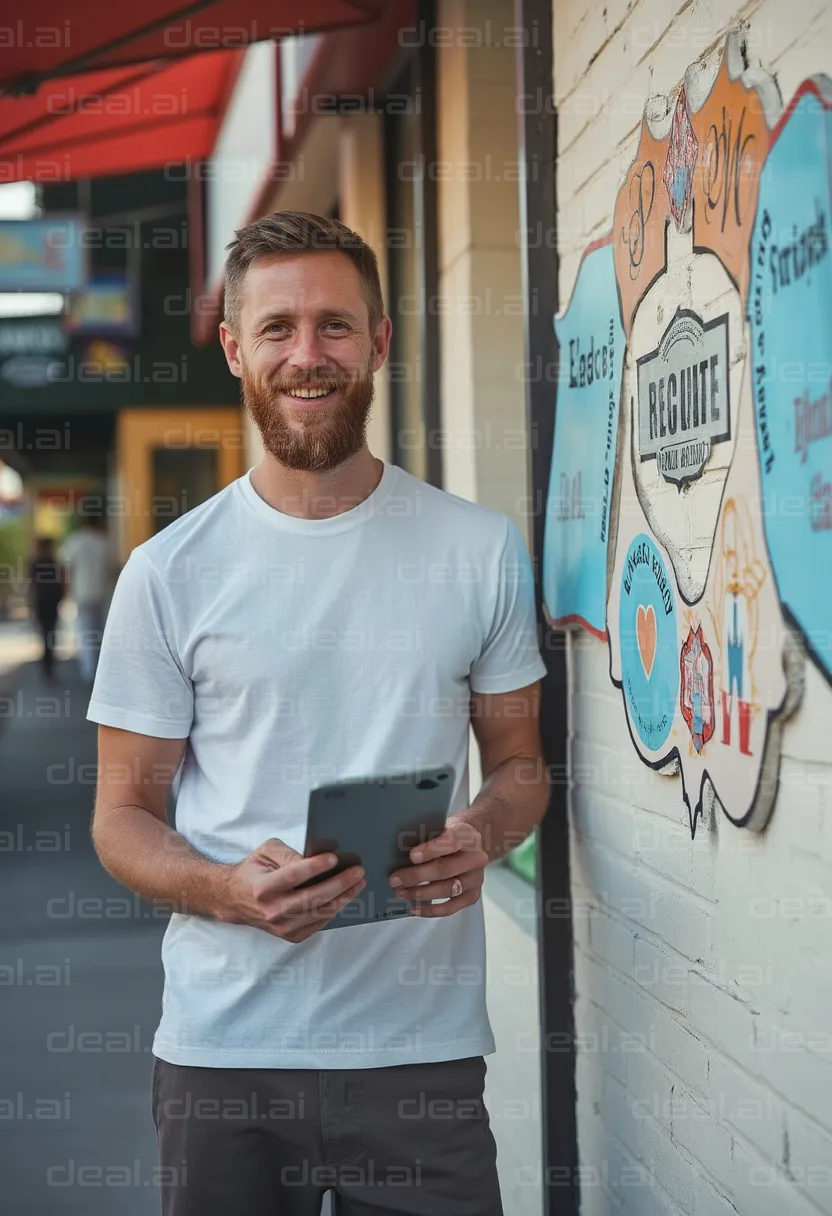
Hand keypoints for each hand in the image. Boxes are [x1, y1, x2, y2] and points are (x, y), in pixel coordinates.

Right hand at [218, 838, 364, 942]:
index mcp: (263, 887)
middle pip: (313, 898)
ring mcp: (282, 927)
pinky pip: (319, 923)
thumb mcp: (266, 851)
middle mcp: (272, 910)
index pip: (294, 876)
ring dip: (343, 898)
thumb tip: (314, 858)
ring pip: (320, 913)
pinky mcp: (291, 935)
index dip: (315, 867)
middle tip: (358, 871)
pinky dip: (334, 909)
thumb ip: (289, 852)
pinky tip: (345, 897)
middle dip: (340, 884)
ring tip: (358, 883)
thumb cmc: (255, 871)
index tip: (335, 858)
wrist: (236, 899)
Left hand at [388, 817, 487, 916]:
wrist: (471, 844)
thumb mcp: (440, 827)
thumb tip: (399, 854)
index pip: (450, 842)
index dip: (430, 850)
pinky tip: (414, 908)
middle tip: (395, 879)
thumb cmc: (448, 835)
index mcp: (467, 836)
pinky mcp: (472, 896)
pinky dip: (431, 910)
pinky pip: (451, 907)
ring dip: (421, 893)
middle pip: (446, 869)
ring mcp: (476, 879)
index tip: (411, 856)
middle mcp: (476, 858)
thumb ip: (425, 838)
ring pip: (448, 890)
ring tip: (400, 893)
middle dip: (417, 876)